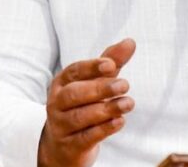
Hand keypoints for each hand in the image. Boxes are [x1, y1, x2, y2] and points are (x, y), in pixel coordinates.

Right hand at [37, 38, 136, 166]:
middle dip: (100, 88)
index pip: (74, 71)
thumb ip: (111, 62)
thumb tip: (130, 42)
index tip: (111, 65)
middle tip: (125, 85)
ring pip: (80, 116)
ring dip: (107, 109)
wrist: (63, 145)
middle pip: (74, 94)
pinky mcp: (70, 146)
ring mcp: (61, 126)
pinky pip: (86, 137)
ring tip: (128, 103)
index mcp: (62, 83)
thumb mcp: (95, 82)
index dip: (91, 67)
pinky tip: (120, 121)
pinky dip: (104, 129)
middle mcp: (57, 103)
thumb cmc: (82, 105)